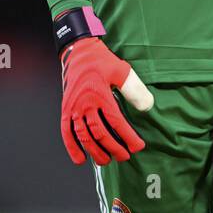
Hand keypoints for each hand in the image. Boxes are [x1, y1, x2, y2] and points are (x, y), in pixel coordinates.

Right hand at [60, 37, 151, 165]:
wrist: (78, 51)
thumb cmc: (101, 61)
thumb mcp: (122, 71)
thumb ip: (135, 89)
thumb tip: (147, 107)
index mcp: (100, 95)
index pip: (116, 122)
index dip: (128, 137)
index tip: (138, 147)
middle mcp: (84, 104)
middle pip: (99, 133)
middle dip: (113, 148)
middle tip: (124, 156)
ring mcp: (73, 108)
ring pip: (83, 136)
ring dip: (95, 151)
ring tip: (106, 161)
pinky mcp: (65, 109)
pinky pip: (66, 132)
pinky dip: (72, 147)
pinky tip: (80, 159)